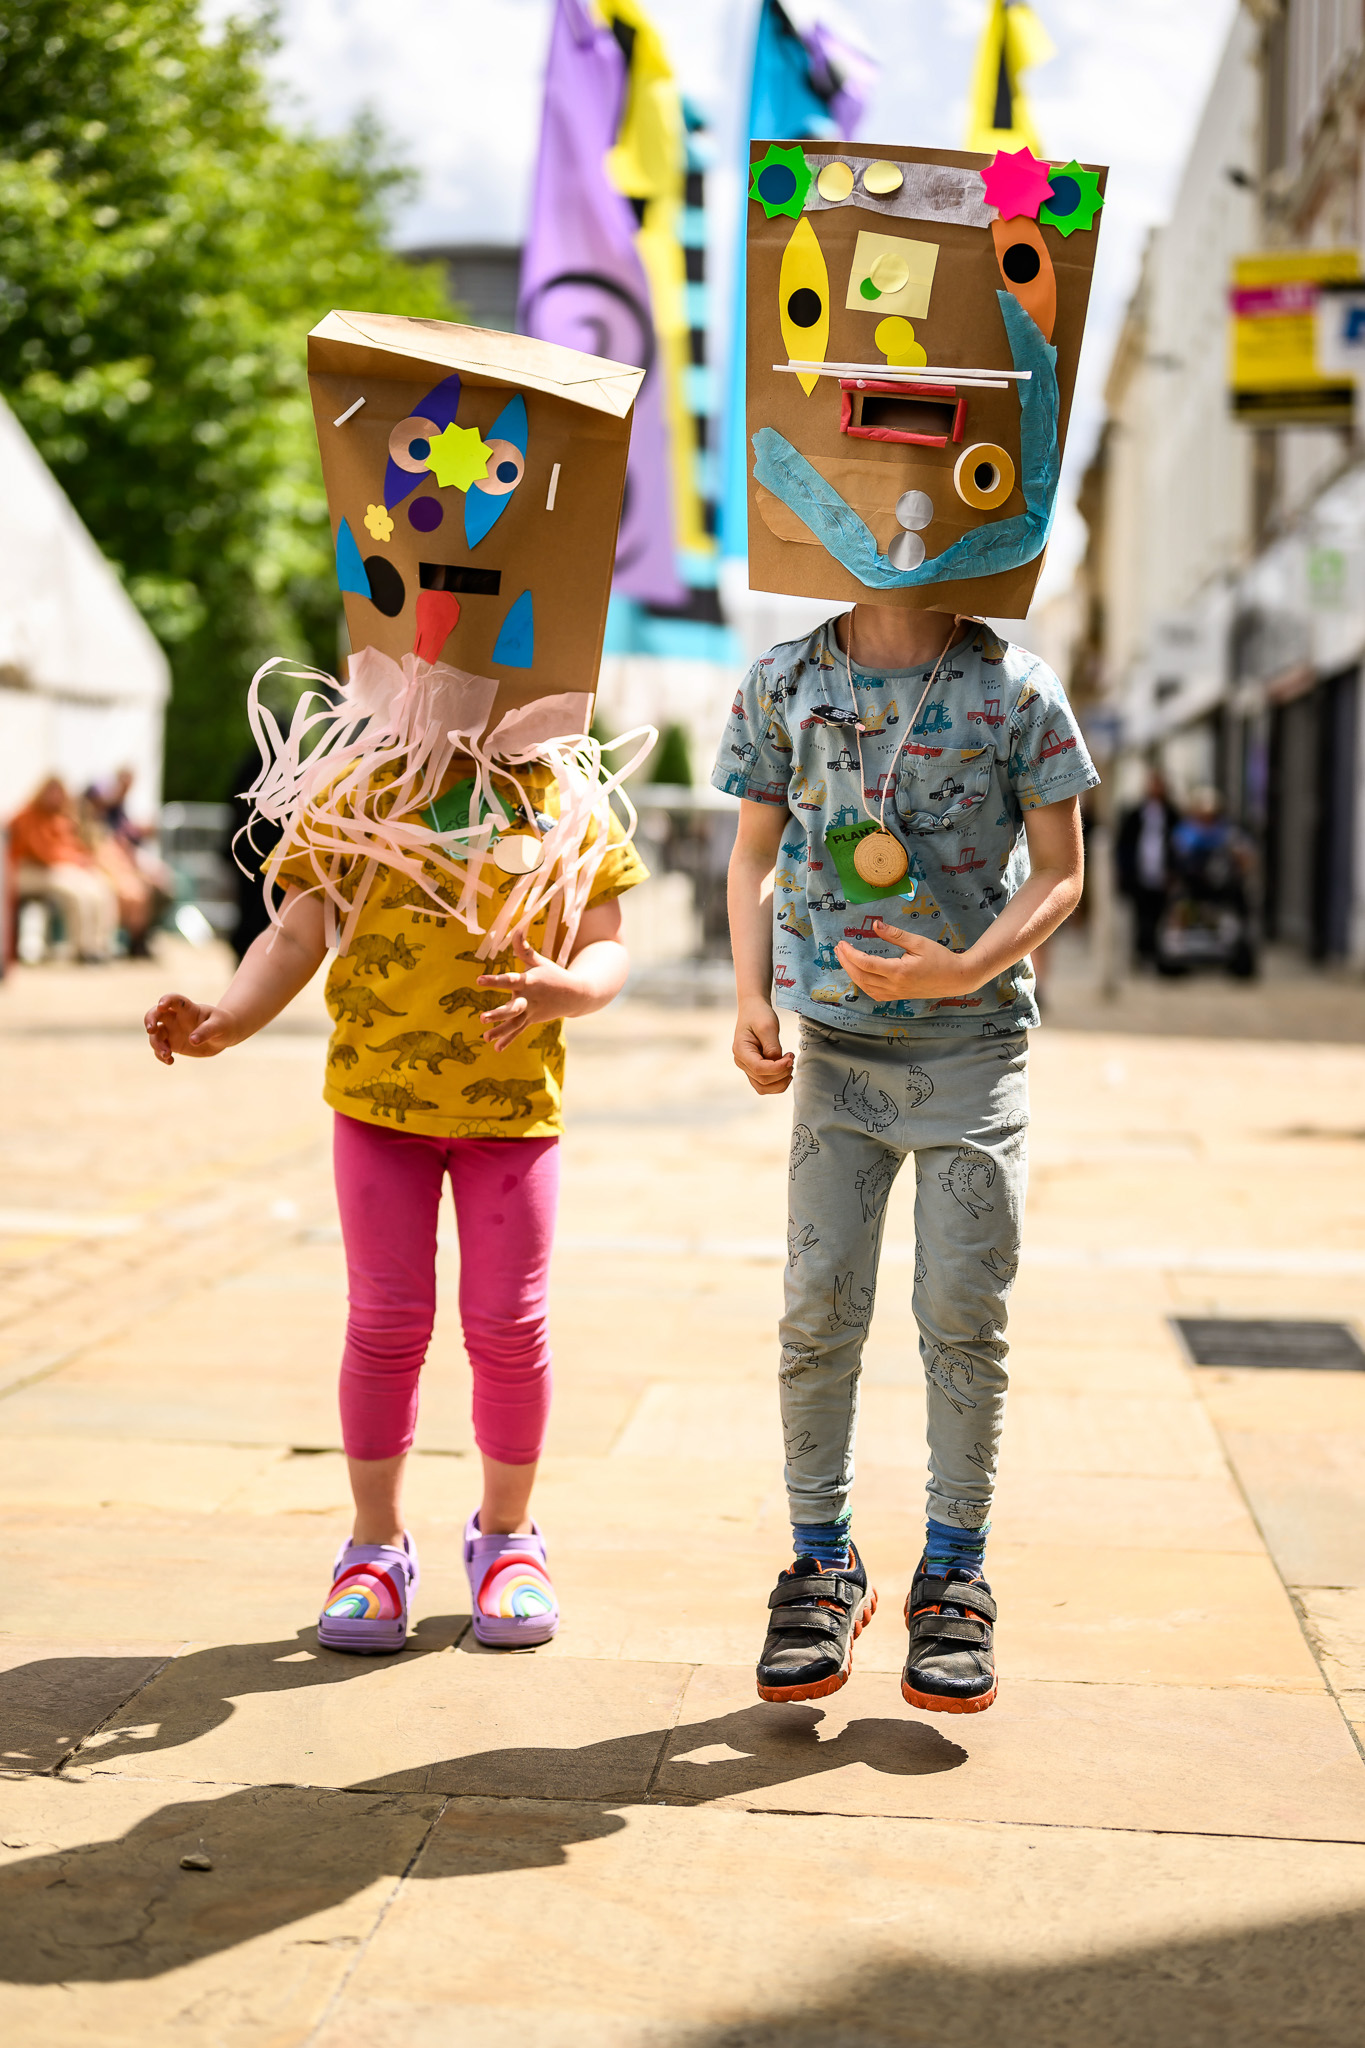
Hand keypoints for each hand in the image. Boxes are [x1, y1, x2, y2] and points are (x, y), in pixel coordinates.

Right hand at [145, 993, 238, 1063]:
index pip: (174, 1000)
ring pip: (156, 1035)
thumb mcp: (219, 1025)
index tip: (161, 1005)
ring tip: (168, 1054)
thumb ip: (207, 1031)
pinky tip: (170, 1061)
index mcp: (188, 1009)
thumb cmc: (223, 1025)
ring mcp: (172, 1031)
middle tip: (151, 1030)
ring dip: (157, 1044)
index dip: (166, 1000)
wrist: (224, 1036)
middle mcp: (176, 1018)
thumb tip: (192, 1040)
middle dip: (149, 1019)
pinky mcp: (173, 1044)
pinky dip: (161, 1056)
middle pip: (156, 1014)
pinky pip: (161, 1049)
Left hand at [476, 931, 582, 1051]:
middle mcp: (529, 999)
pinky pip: (518, 1031)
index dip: (494, 981)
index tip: (478, 981)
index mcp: (529, 982)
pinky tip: (496, 1049)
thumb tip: (516, 928)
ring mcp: (531, 1012)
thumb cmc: (553, 974)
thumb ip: (524, 948)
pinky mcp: (532, 1020)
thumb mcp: (539, 961)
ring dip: (500, 1031)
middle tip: (482, 1018)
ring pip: (514, 1023)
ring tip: (485, 1038)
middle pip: (512, 1008)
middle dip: (498, 1014)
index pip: (509, 980)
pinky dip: (508, 1040)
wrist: (576, 995)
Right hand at [733, 997, 793, 1095]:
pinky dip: (778, 1082)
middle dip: (781, 1073)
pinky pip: (765, 1084)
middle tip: (791, 1058)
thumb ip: (772, 1046)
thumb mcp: (768, 1026)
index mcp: (741, 1051)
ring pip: (763, 1088)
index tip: (791, 1058)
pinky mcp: (755, 1069)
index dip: (777, 1068)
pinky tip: (785, 1069)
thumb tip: (777, 1062)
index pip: (759, 1069)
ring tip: (789, 1065)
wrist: (753, 1009)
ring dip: (780, 1082)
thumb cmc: (759, 1015)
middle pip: (762, 1081)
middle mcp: (741, 1062)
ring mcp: (747, 1067)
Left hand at [836, 920, 974, 1001]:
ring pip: (865, 987)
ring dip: (852, 973)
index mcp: (898, 972)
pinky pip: (874, 993)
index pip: (866, 964)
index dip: (850, 954)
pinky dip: (863, 984)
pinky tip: (859, 974)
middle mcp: (894, 986)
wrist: (957, 979)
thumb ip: (894, 934)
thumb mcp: (918, 942)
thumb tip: (875, 924)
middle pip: (861, 977)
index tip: (842, 943)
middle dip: (846, 963)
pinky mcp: (898, 996)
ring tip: (845, 959)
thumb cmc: (941, 958)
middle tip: (839, 949)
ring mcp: (896, 993)